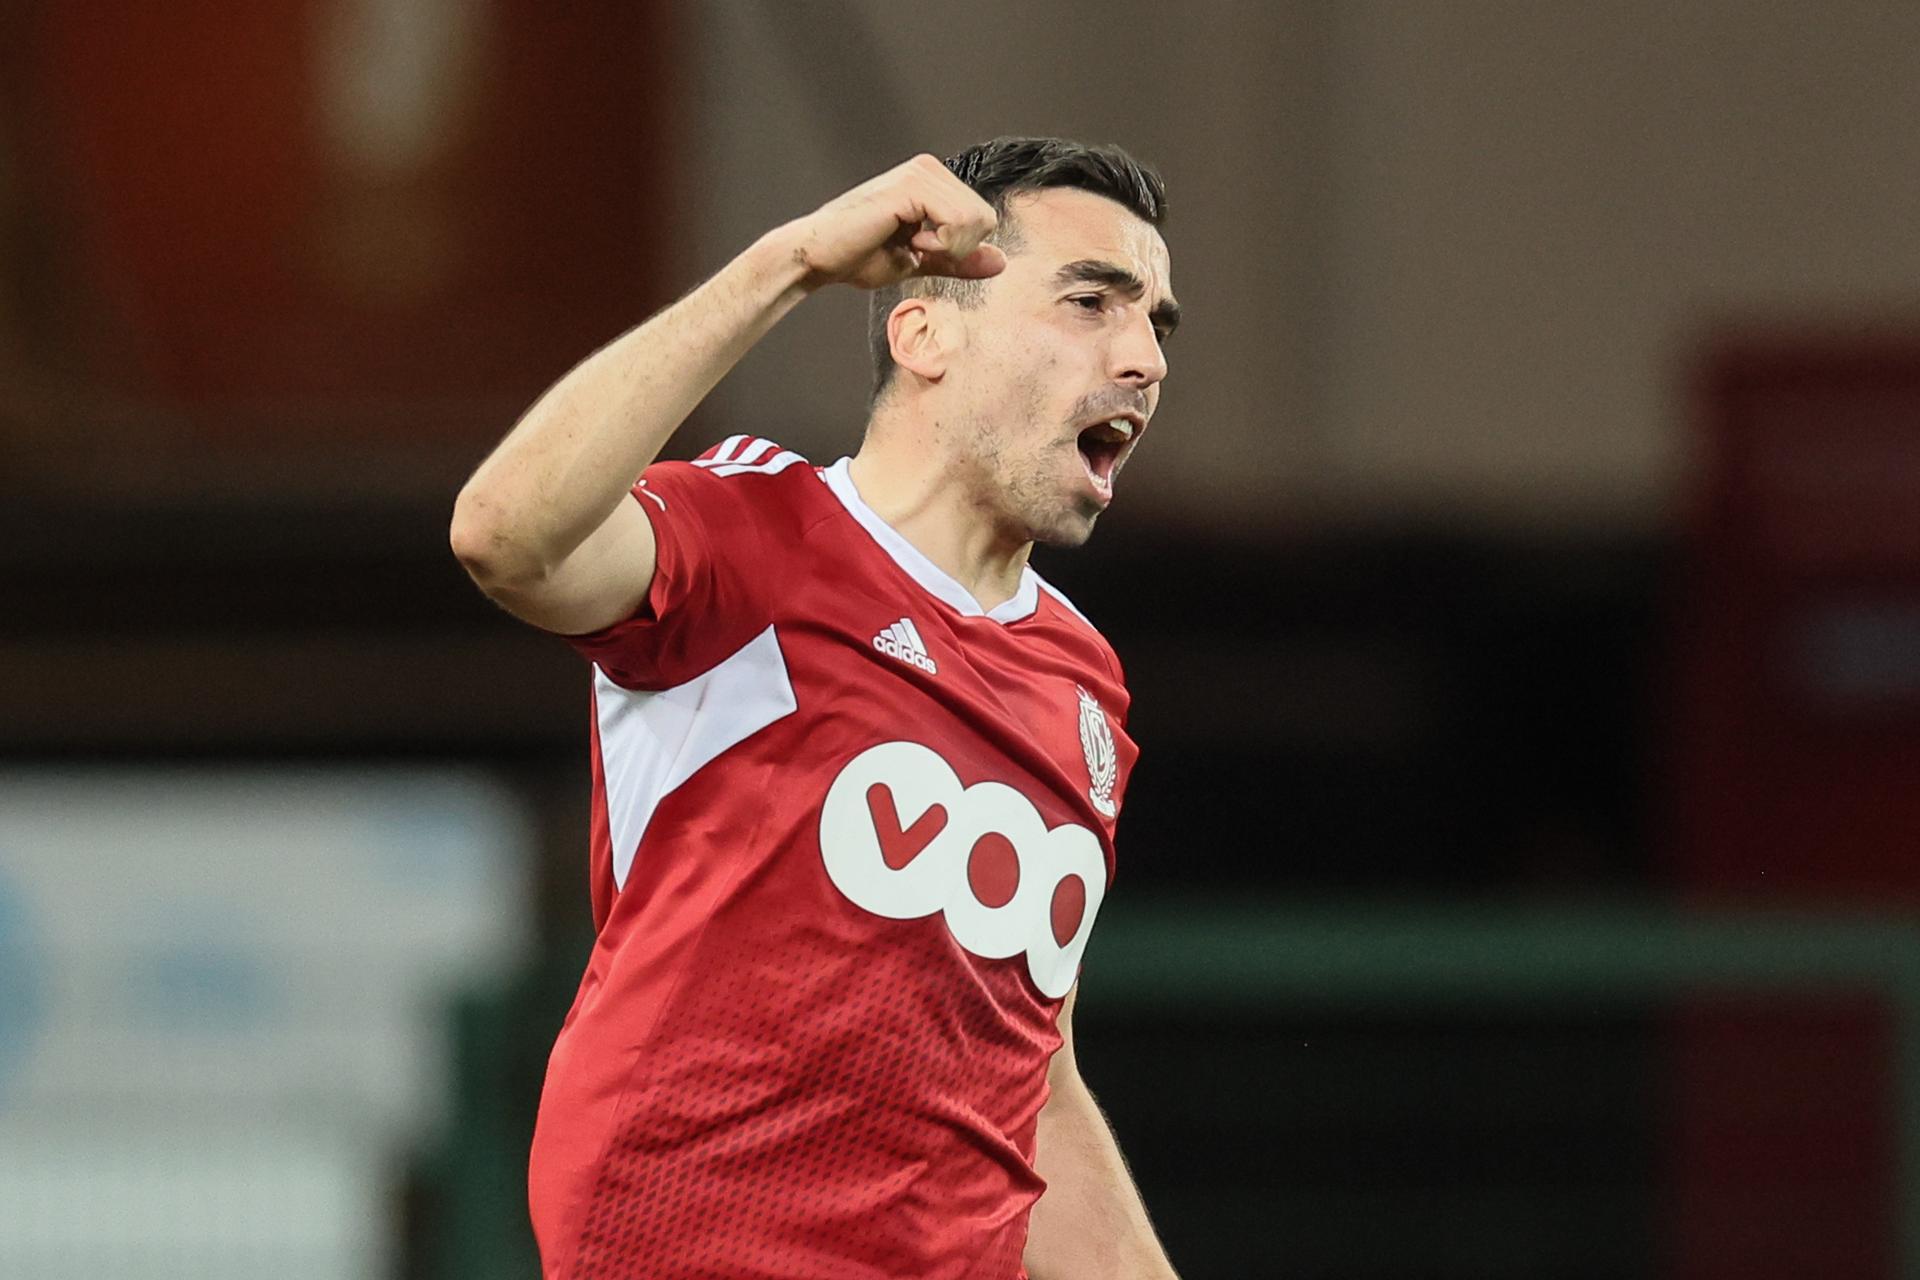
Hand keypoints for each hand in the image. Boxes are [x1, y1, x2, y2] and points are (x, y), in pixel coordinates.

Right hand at [775, 154, 1006, 292]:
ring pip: (977, 219)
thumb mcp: (919, 262)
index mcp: (932, 181)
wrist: (818, 257)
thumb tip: (1002, 262)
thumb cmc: (857, 256)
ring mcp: (920, 172)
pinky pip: (958, 220)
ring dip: (947, 247)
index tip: (919, 250)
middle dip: (957, 249)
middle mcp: (929, 168)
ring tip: (909, 245)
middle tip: (915, 250)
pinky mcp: (911, 185)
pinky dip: (940, 244)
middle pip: (986, 218)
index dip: (960, 248)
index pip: (983, 218)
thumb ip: (958, 260)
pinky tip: (908, 243)